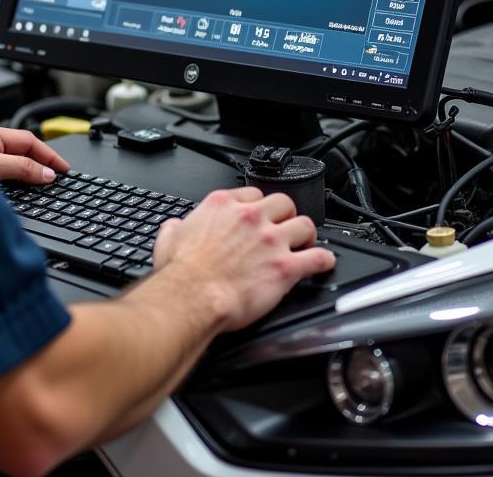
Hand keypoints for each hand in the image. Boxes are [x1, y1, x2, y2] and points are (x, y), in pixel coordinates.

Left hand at [0, 123, 69, 183]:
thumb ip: (21, 168)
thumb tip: (47, 173)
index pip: (29, 141)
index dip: (49, 155)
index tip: (63, 168)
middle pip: (21, 151)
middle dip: (41, 164)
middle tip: (57, 179)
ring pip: (11, 165)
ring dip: (27, 175)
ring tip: (42, 187)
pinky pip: (0, 176)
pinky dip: (13, 183)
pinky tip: (18, 192)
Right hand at [151, 187, 335, 331]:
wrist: (192, 297)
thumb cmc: (182, 274)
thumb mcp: (169, 239)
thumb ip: (176, 227)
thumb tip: (175, 227)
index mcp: (224, 206)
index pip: (253, 194)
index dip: (260, 206)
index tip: (261, 215)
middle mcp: (251, 218)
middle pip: (284, 203)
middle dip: (287, 215)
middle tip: (285, 227)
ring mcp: (271, 241)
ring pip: (305, 225)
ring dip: (307, 235)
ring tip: (306, 243)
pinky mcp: (285, 267)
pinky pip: (317, 258)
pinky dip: (323, 261)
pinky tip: (324, 263)